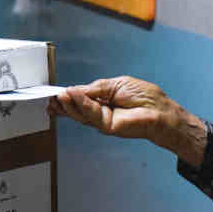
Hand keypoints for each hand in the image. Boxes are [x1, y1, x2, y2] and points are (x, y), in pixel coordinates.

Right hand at [49, 76, 205, 164]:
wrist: (161, 111)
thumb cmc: (145, 97)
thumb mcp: (115, 84)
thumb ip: (94, 89)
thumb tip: (74, 89)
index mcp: (102, 100)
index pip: (80, 99)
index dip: (67, 97)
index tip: (54, 94)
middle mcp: (101, 111)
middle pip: (76, 109)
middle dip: (63, 103)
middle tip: (51, 99)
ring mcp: (103, 120)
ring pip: (80, 113)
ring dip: (69, 104)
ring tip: (59, 96)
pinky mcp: (107, 126)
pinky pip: (90, 114)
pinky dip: (81, 104)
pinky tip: (72, 96)